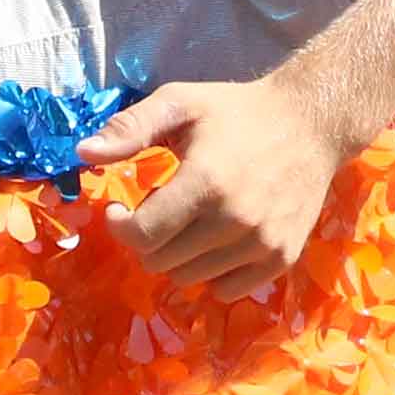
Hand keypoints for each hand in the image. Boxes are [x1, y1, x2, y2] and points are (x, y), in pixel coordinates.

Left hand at [81, 77, 362, 292]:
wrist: (312, 122)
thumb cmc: (238, 111)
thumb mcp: (180, 103)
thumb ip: (130, 128)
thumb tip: (82, 153)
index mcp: (205, 181)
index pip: (142, 236)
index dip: (121, 225)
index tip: (121, 208)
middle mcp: (235, 220)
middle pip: (161, 262)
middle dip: (148, 239)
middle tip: (159, 210)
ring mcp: (262, 243)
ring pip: (191, 279)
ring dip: (178, 255)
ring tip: (191, 220)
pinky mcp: (281, 258)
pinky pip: (227, 290)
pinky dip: (212, 273)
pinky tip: (216, 240)